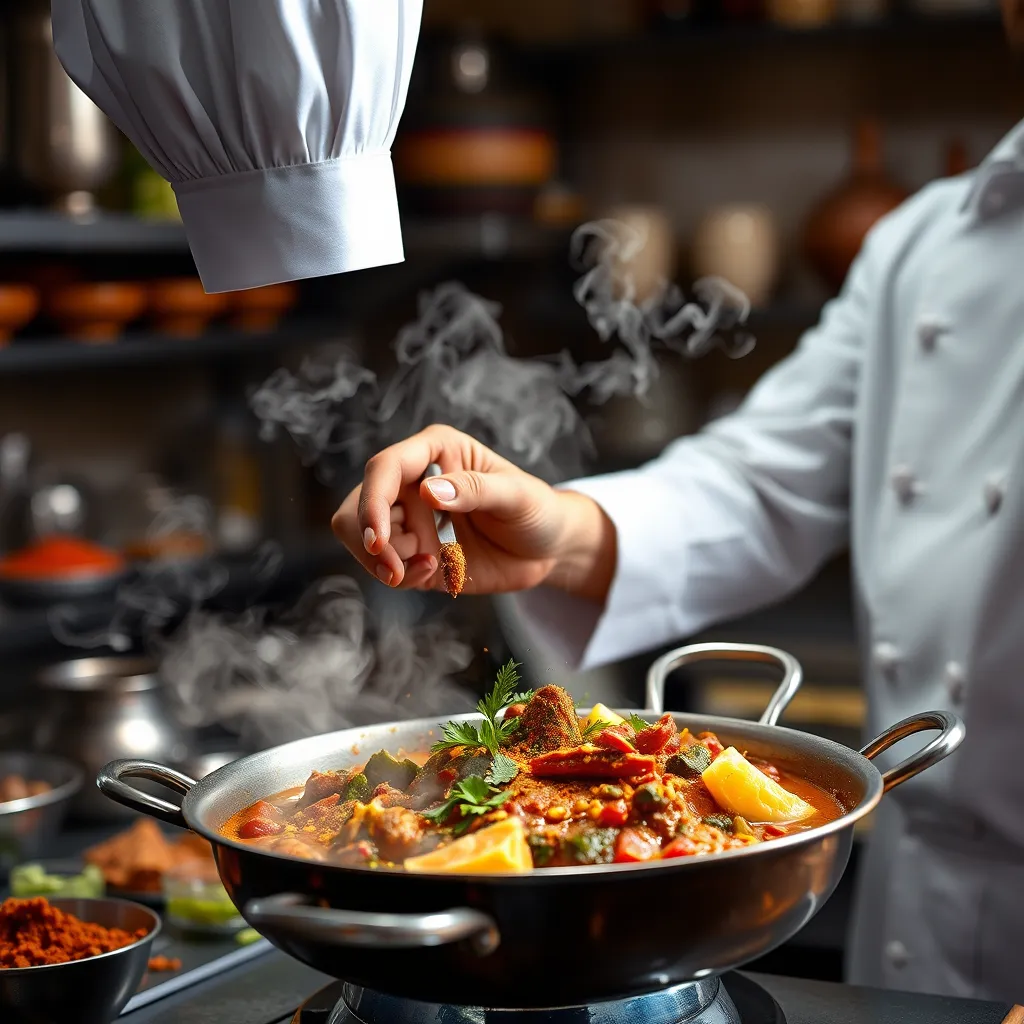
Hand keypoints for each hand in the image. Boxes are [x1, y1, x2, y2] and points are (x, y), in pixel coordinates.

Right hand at [331, 425, 615, 599]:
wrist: (549, 549)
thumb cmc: (539, 509)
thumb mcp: (518, 496)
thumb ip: (476, 489)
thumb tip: (427, 491)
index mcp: (435, 451)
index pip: (384, 468)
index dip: (372, 502)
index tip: (379, 540)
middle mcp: (413, 482)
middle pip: (358, 505)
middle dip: (367, 539)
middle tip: (394, 569)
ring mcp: (411, 520)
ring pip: (362, 539)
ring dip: (382, 562)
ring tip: (429, 568)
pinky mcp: (415, 554)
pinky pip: (387, 567)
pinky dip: (403, 575)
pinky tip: (437, 571)